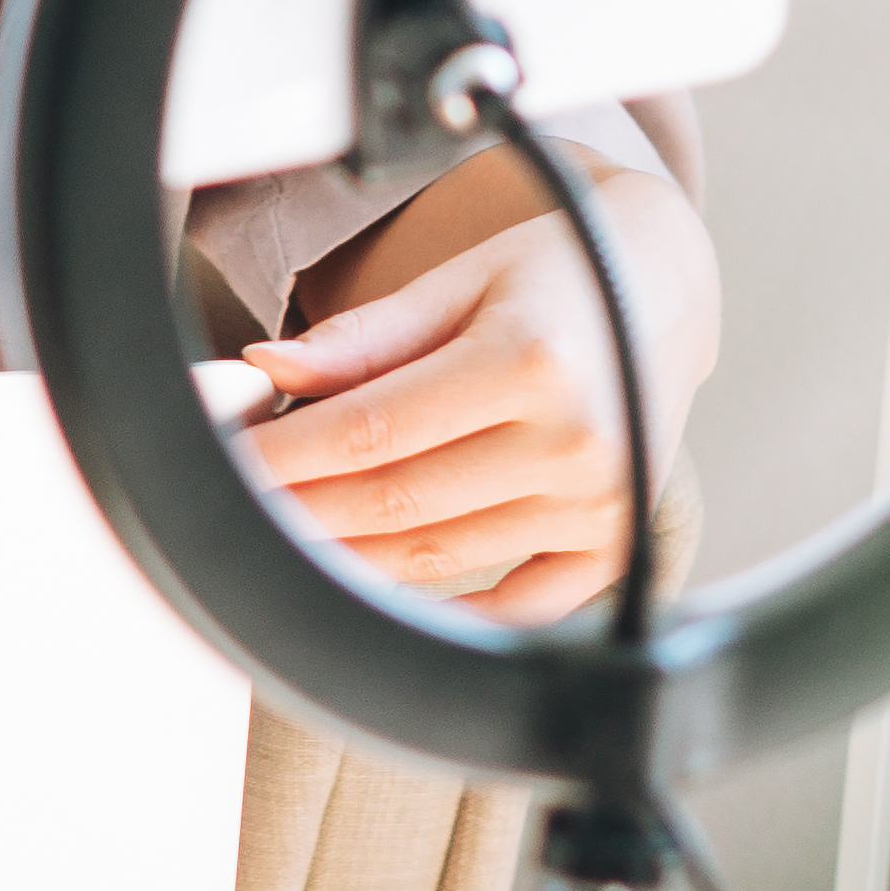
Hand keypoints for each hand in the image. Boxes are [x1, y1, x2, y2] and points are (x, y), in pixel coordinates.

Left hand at [239, 202, 681, 623]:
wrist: (663, 291)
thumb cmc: (552, 275)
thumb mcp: (460, 280)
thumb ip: (365, 336)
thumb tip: (263, 368)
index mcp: (532, 361)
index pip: (373, 429)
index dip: (286, 456)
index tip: (226, 466)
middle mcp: (576, 440)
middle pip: (398, 501)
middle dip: (302, 511)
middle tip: (237, 510)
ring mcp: (600, 503)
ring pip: (439, 556)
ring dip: (353, 557)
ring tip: (289, 539)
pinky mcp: (616, 544)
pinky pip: (523, 606)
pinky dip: (454, 616)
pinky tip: (387, 599)